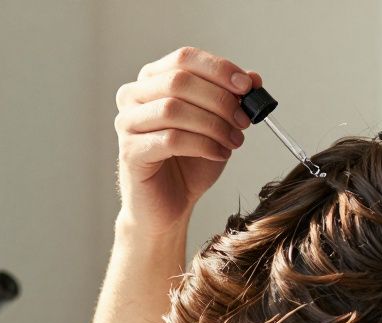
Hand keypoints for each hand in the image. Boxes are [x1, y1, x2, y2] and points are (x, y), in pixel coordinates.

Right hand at [114, 47, 261, 235]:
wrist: (170, 205)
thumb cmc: (189, 163)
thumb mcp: (218, 125)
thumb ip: (232, 99)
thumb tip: (254, 78)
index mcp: (153, 80)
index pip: (184, 58)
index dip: (218, 69)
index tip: (246, 85)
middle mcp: (133, 96)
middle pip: (179, 81)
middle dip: (219, 99)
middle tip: (244, 119)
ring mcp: (127, 123)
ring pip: (173, 109)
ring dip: (213, 124)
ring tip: (233, 141)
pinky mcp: (130, 151)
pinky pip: (170, 139)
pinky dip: (203, 145)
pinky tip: (219, 154)